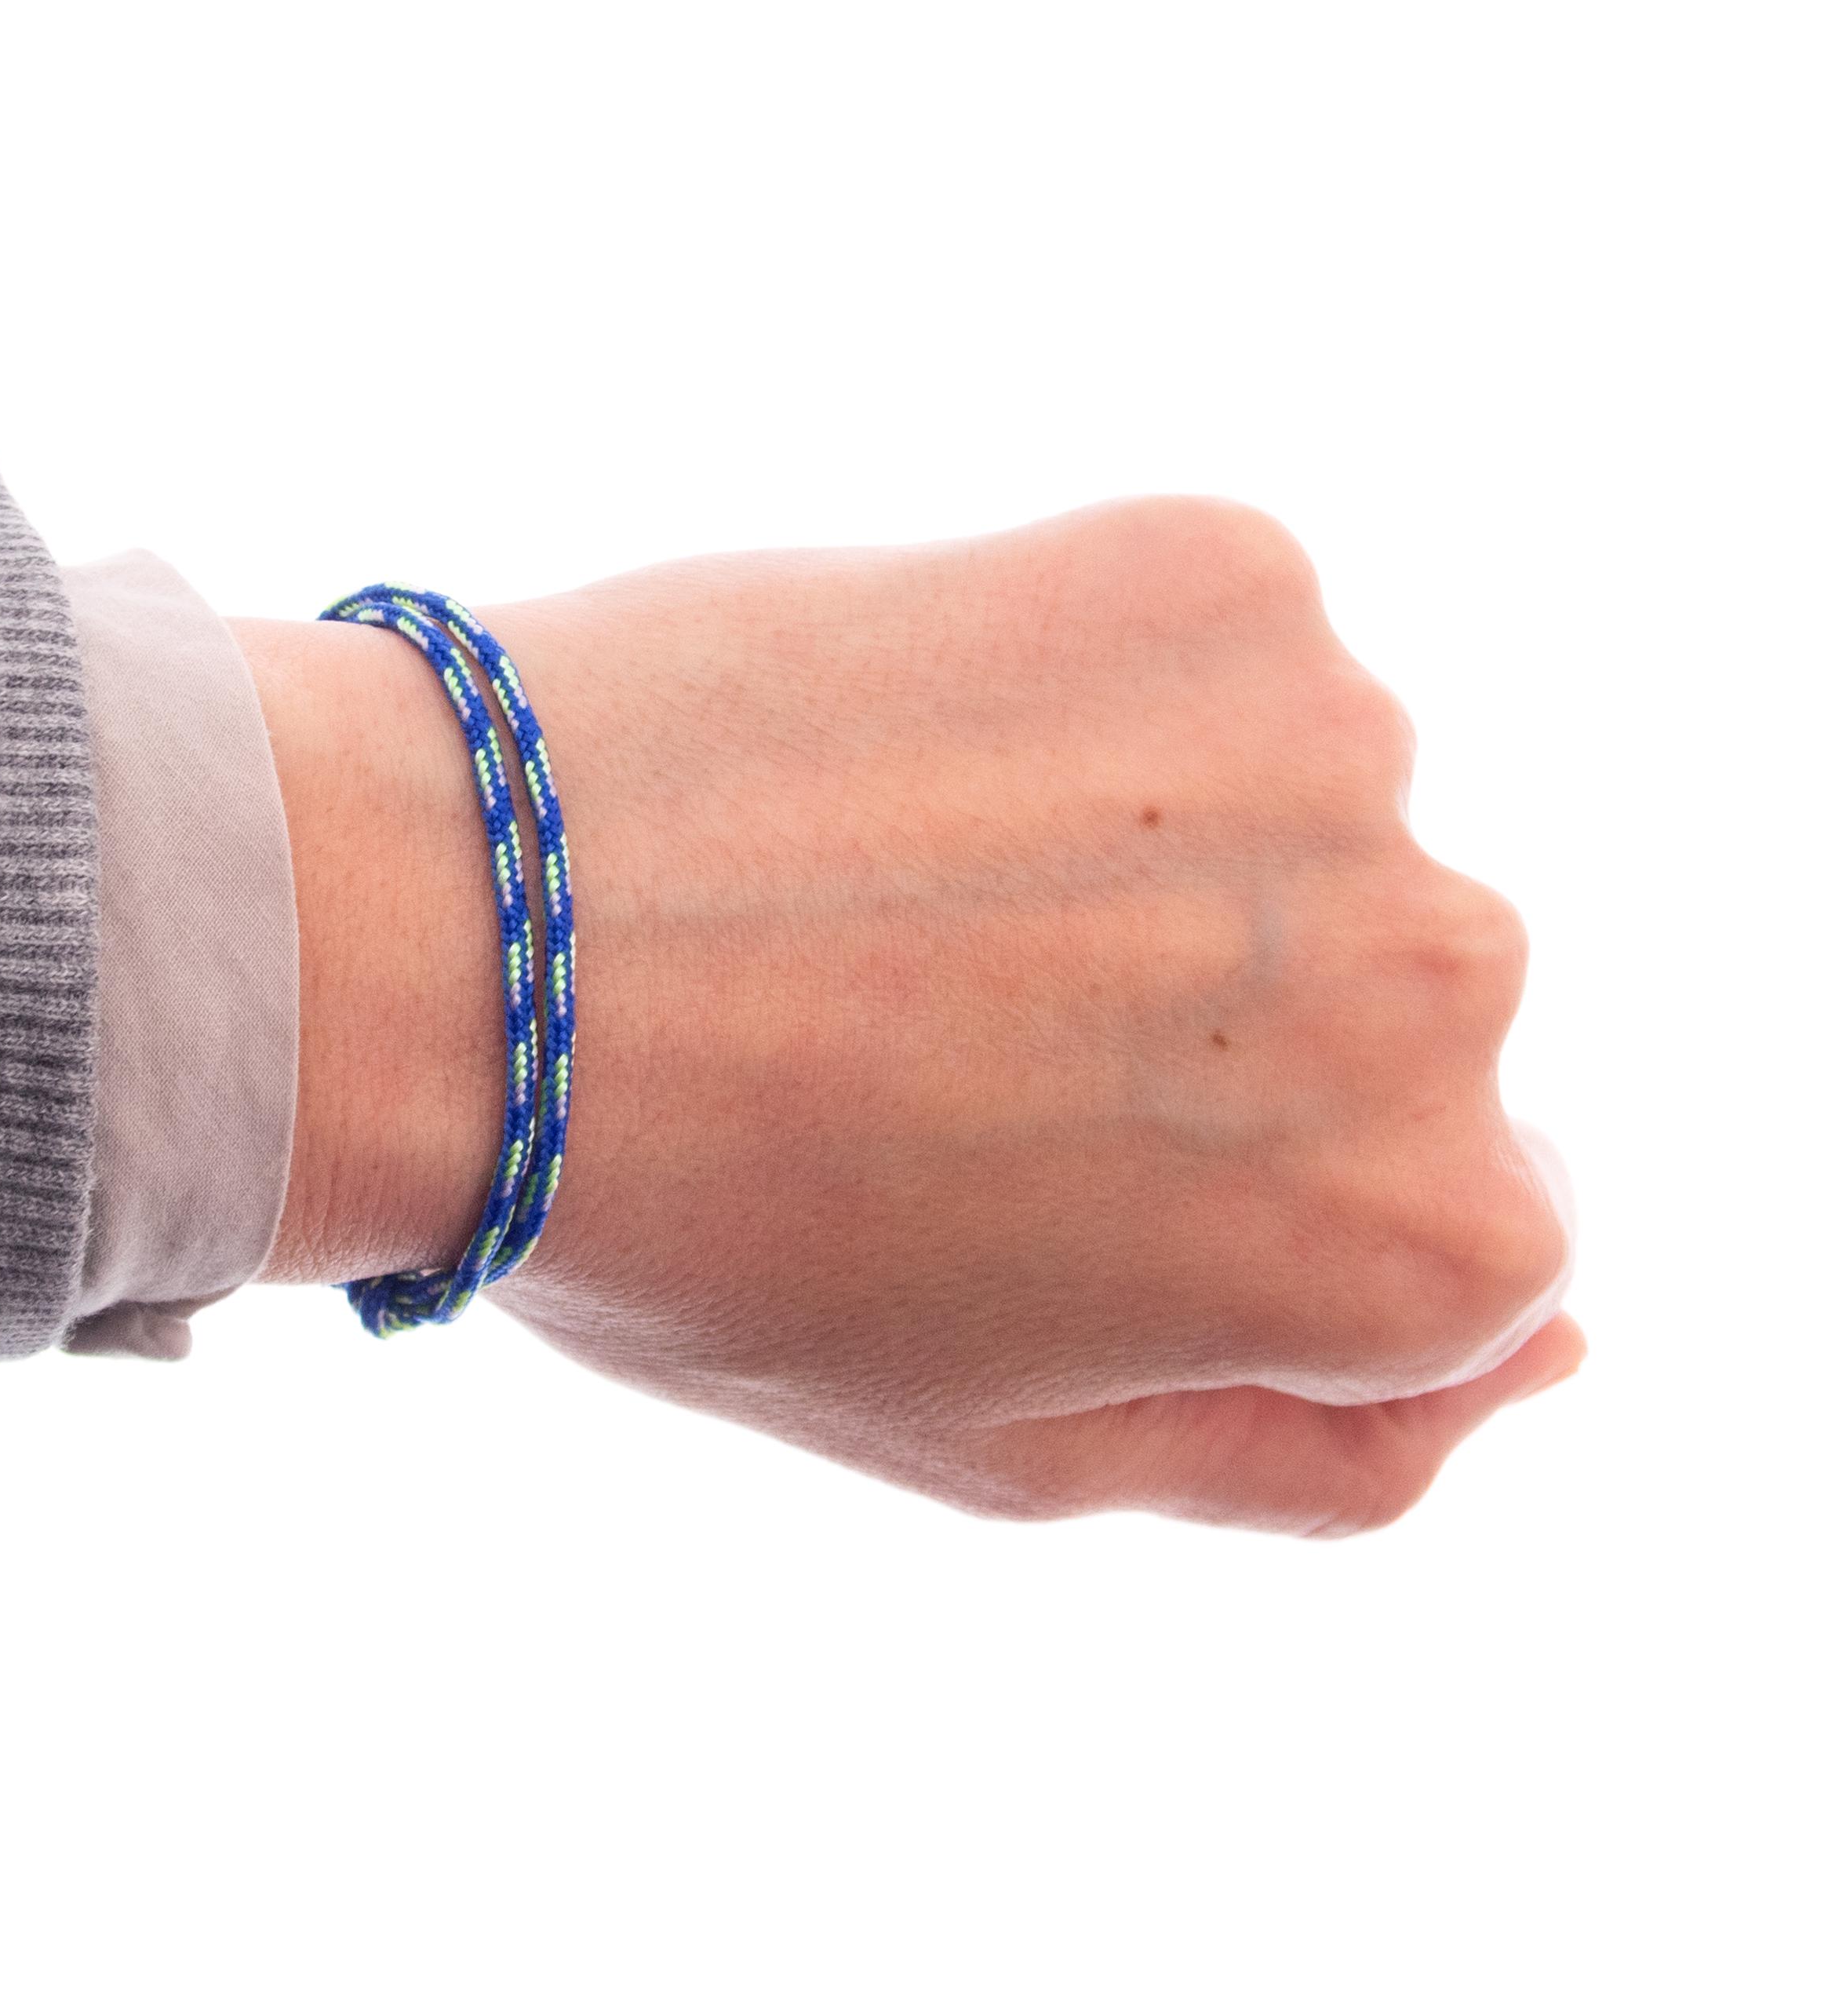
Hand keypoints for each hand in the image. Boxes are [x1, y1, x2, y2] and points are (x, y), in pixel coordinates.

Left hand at [235, 499, 1578, 1529]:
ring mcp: (1343, 750)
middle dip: (1217, 1031)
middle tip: (952, 1031)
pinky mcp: (1220, 569)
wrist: (463, 937)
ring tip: (908, 893)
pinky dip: (1092, 701)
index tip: (1057, 1170)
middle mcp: (1450, 984)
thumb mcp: (1022, 1446)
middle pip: (1400, 1017)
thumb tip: (1552, 1352)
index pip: (1460, 1237)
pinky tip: (910, 757)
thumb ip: (1330, 1445)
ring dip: (1150, 850)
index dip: (1239, 1208)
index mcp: (1423, 1242)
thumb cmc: (715, 1232)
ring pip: (1304, 821)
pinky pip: (1213, 658)